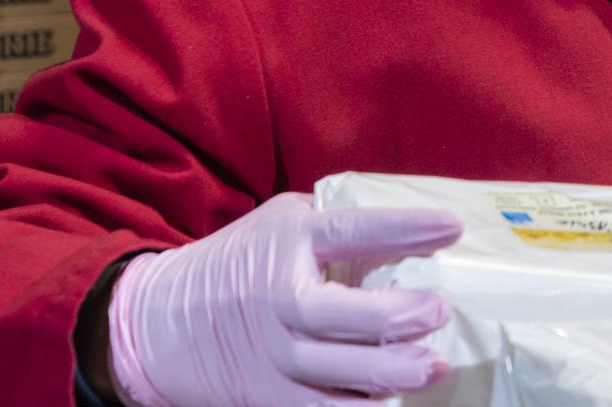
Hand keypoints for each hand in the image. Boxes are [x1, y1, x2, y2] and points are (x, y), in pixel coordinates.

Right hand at [107, 193, 462, 406]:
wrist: (160, 320)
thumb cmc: (239, 262)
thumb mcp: (282, 223)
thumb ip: (336, 227)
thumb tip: (414, 234)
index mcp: (287, 241)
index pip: (350, 231)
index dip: (404, 229)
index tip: (450, 229)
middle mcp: (278, 298)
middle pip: (338, 313)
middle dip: (395, 315)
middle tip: (439, 310)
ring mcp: (271, 354)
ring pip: (333, 372)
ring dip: (389, 372)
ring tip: (434, 366)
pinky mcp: (266, 396)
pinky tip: (394, 402)